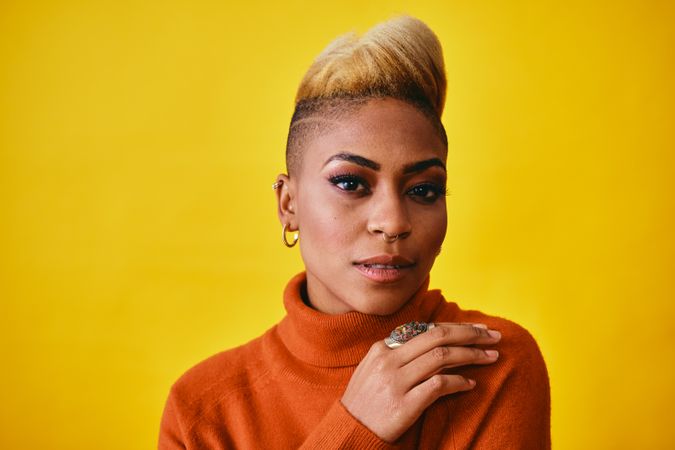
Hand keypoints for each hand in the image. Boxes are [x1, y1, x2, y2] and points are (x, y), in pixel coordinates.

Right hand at [340, 323, 500, 442]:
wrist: (350, 432)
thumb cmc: (365, 403)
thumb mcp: (373, 371)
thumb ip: (397, 355)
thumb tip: (430, 342)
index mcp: (382, 349)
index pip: (426, 330)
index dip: (455, 327)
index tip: (478, 328)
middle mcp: (389, 360)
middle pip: (437, 337)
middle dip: (470, 334)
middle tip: (494, 335)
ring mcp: (396, 382)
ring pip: (441, 357)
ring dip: (471, 355)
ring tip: (491, 356)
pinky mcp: (404, 405)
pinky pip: (439, 386)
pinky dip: (459, 382)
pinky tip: (471, 384)